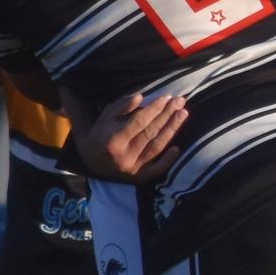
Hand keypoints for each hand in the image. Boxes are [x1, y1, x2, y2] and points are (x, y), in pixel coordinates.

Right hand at [63, 90, 187, 182]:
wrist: (92, 159)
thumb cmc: (103, 131)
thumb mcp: (108, 115)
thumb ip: (123, 105)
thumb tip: (140, 96)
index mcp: (113, 139)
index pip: (139, 121)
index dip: (154, 108)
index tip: (167, 96)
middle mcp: (123, 155)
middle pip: (150, 132)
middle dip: (167, 115)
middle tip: (180, 101)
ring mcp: (132, 168)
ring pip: (156, 147)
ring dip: (172, 130)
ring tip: (183, 114)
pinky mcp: (138, 177)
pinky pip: (156, 170)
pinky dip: (167, 160)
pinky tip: (178, 148)